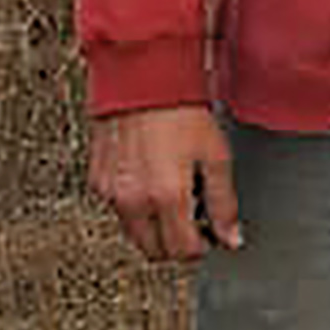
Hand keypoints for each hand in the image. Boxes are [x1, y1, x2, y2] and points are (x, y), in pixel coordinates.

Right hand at [88, 104, 241, 263]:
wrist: (142, 77)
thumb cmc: (180, 110)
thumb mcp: (215, 155)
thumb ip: (224, 203)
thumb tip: (232, 237)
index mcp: (166, 197)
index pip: (182, 251)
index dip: (201, 246)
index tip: (210, 234)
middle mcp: (134, 201)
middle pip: (154, 251)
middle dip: (175, 243)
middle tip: (192, 219)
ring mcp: (111, 193)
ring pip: (134, 233)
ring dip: (154, 227)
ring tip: (172, 194)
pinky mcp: (97, 181)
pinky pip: (117, 209)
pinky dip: (134, 206)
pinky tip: (150, 179)